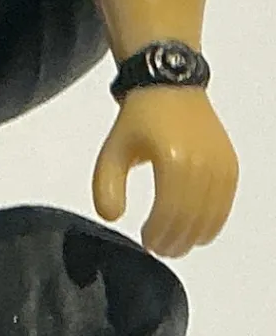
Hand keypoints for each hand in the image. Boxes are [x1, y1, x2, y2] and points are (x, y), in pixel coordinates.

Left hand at [93, 86, 238, 257]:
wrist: (170, 86)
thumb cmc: (140, 119)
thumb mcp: (112, 151)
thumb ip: (106, 187)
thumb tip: (112, 217)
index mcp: (173, 159)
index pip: (169, 212)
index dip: (158, 233)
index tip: (145, 241)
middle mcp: (202, 163)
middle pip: (191, 218)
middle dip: (174, 240)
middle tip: (159, 249)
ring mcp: (220, 165)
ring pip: (211, 216)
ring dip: (193, 236)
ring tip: (175, 245)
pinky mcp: (230, 165)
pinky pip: (225, 204)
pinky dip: (212, 223)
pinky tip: (197, 232)